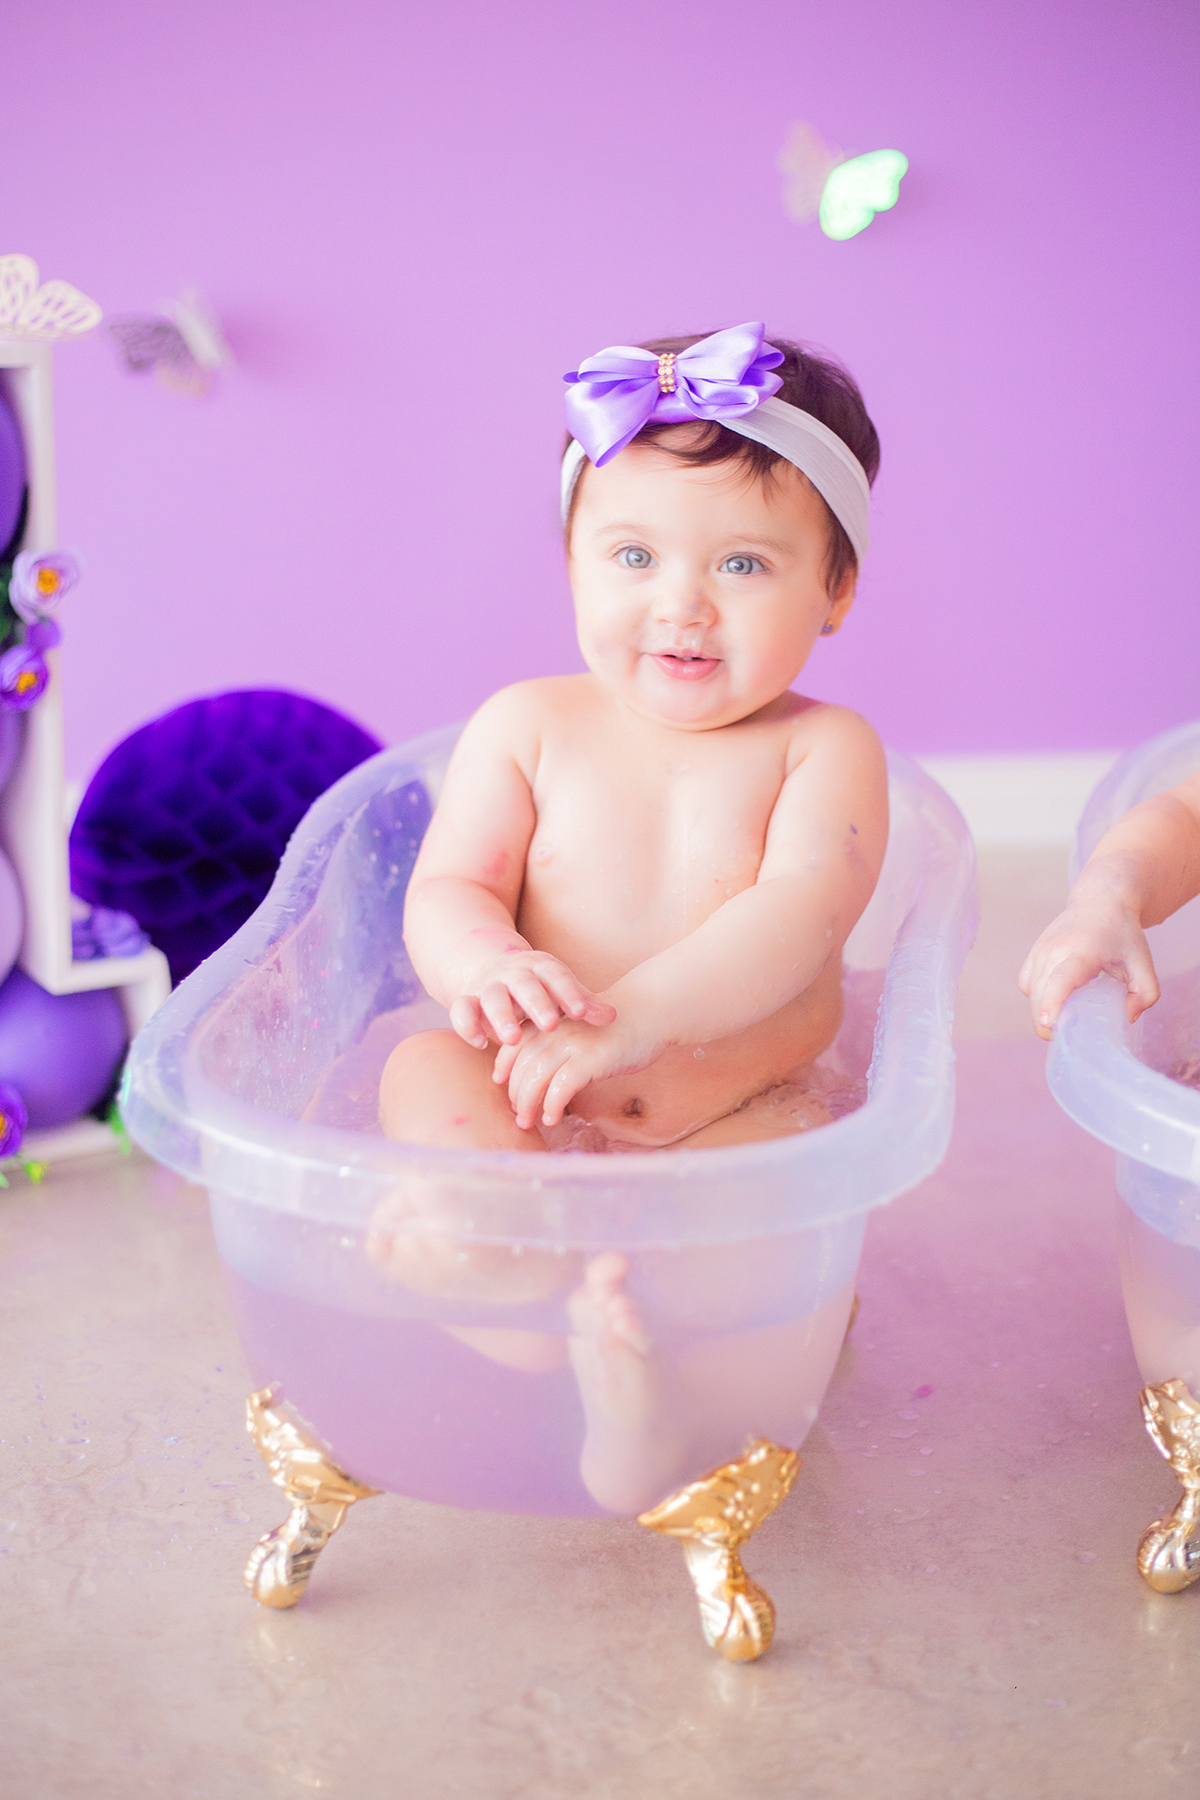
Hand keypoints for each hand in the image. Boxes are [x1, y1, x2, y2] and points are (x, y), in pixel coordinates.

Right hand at [449, 947, 614, 1050]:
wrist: (497, 970)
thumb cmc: (541, 990)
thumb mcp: (563, 992)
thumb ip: (584, 1004)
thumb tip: (612, 1017)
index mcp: (542, 969)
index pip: (556, 976)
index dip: (569, 993)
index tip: (581, 1013)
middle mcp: (515, 974)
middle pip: (524, 985)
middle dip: (536, 1003)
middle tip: (550, 1025)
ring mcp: (489, 986)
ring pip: (491, 996)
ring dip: (501, 1017)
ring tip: (513, 1039)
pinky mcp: (469, 1000)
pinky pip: (461, 1009)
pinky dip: (467, 1025)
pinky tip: (481, 1043)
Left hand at [494, 1008, 665, 1130]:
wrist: (651, 1012)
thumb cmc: (615, 1026)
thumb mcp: (579, 1027)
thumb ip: (557, 1042)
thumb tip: (538, 1074)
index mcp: (550, 1019)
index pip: (514, 1045)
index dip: (504, 1067)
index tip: (501, 1085)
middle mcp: (556, 1029)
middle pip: (521, 1065)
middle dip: (515, 1093)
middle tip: (518, 1114)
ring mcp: (573, 1043)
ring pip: (537, 1078)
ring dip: (528, 1104)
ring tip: (528, 1121)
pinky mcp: (592, 1058)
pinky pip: (562, 1086)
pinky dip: (552, 1105)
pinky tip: (553, 1117)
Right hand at [1018, 897, 1159, 1039]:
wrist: (1100, 901)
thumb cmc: (1122, 933)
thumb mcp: (1143, 962)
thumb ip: (1145, 994)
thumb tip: (1126, 1017)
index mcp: (1081, 952)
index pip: (1060, 979)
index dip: (1052, 1003)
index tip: (1048, 1024)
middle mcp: (1054, 951)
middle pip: (1040, 995)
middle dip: (1047, 1022)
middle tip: (1070, 1035)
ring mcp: (1039, 952)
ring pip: (1031, 993)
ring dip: (1042, 1010)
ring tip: (1066, 1015)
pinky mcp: (1033, 954)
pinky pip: (1027, 984)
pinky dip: (1037, 997)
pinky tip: (1057, 997)